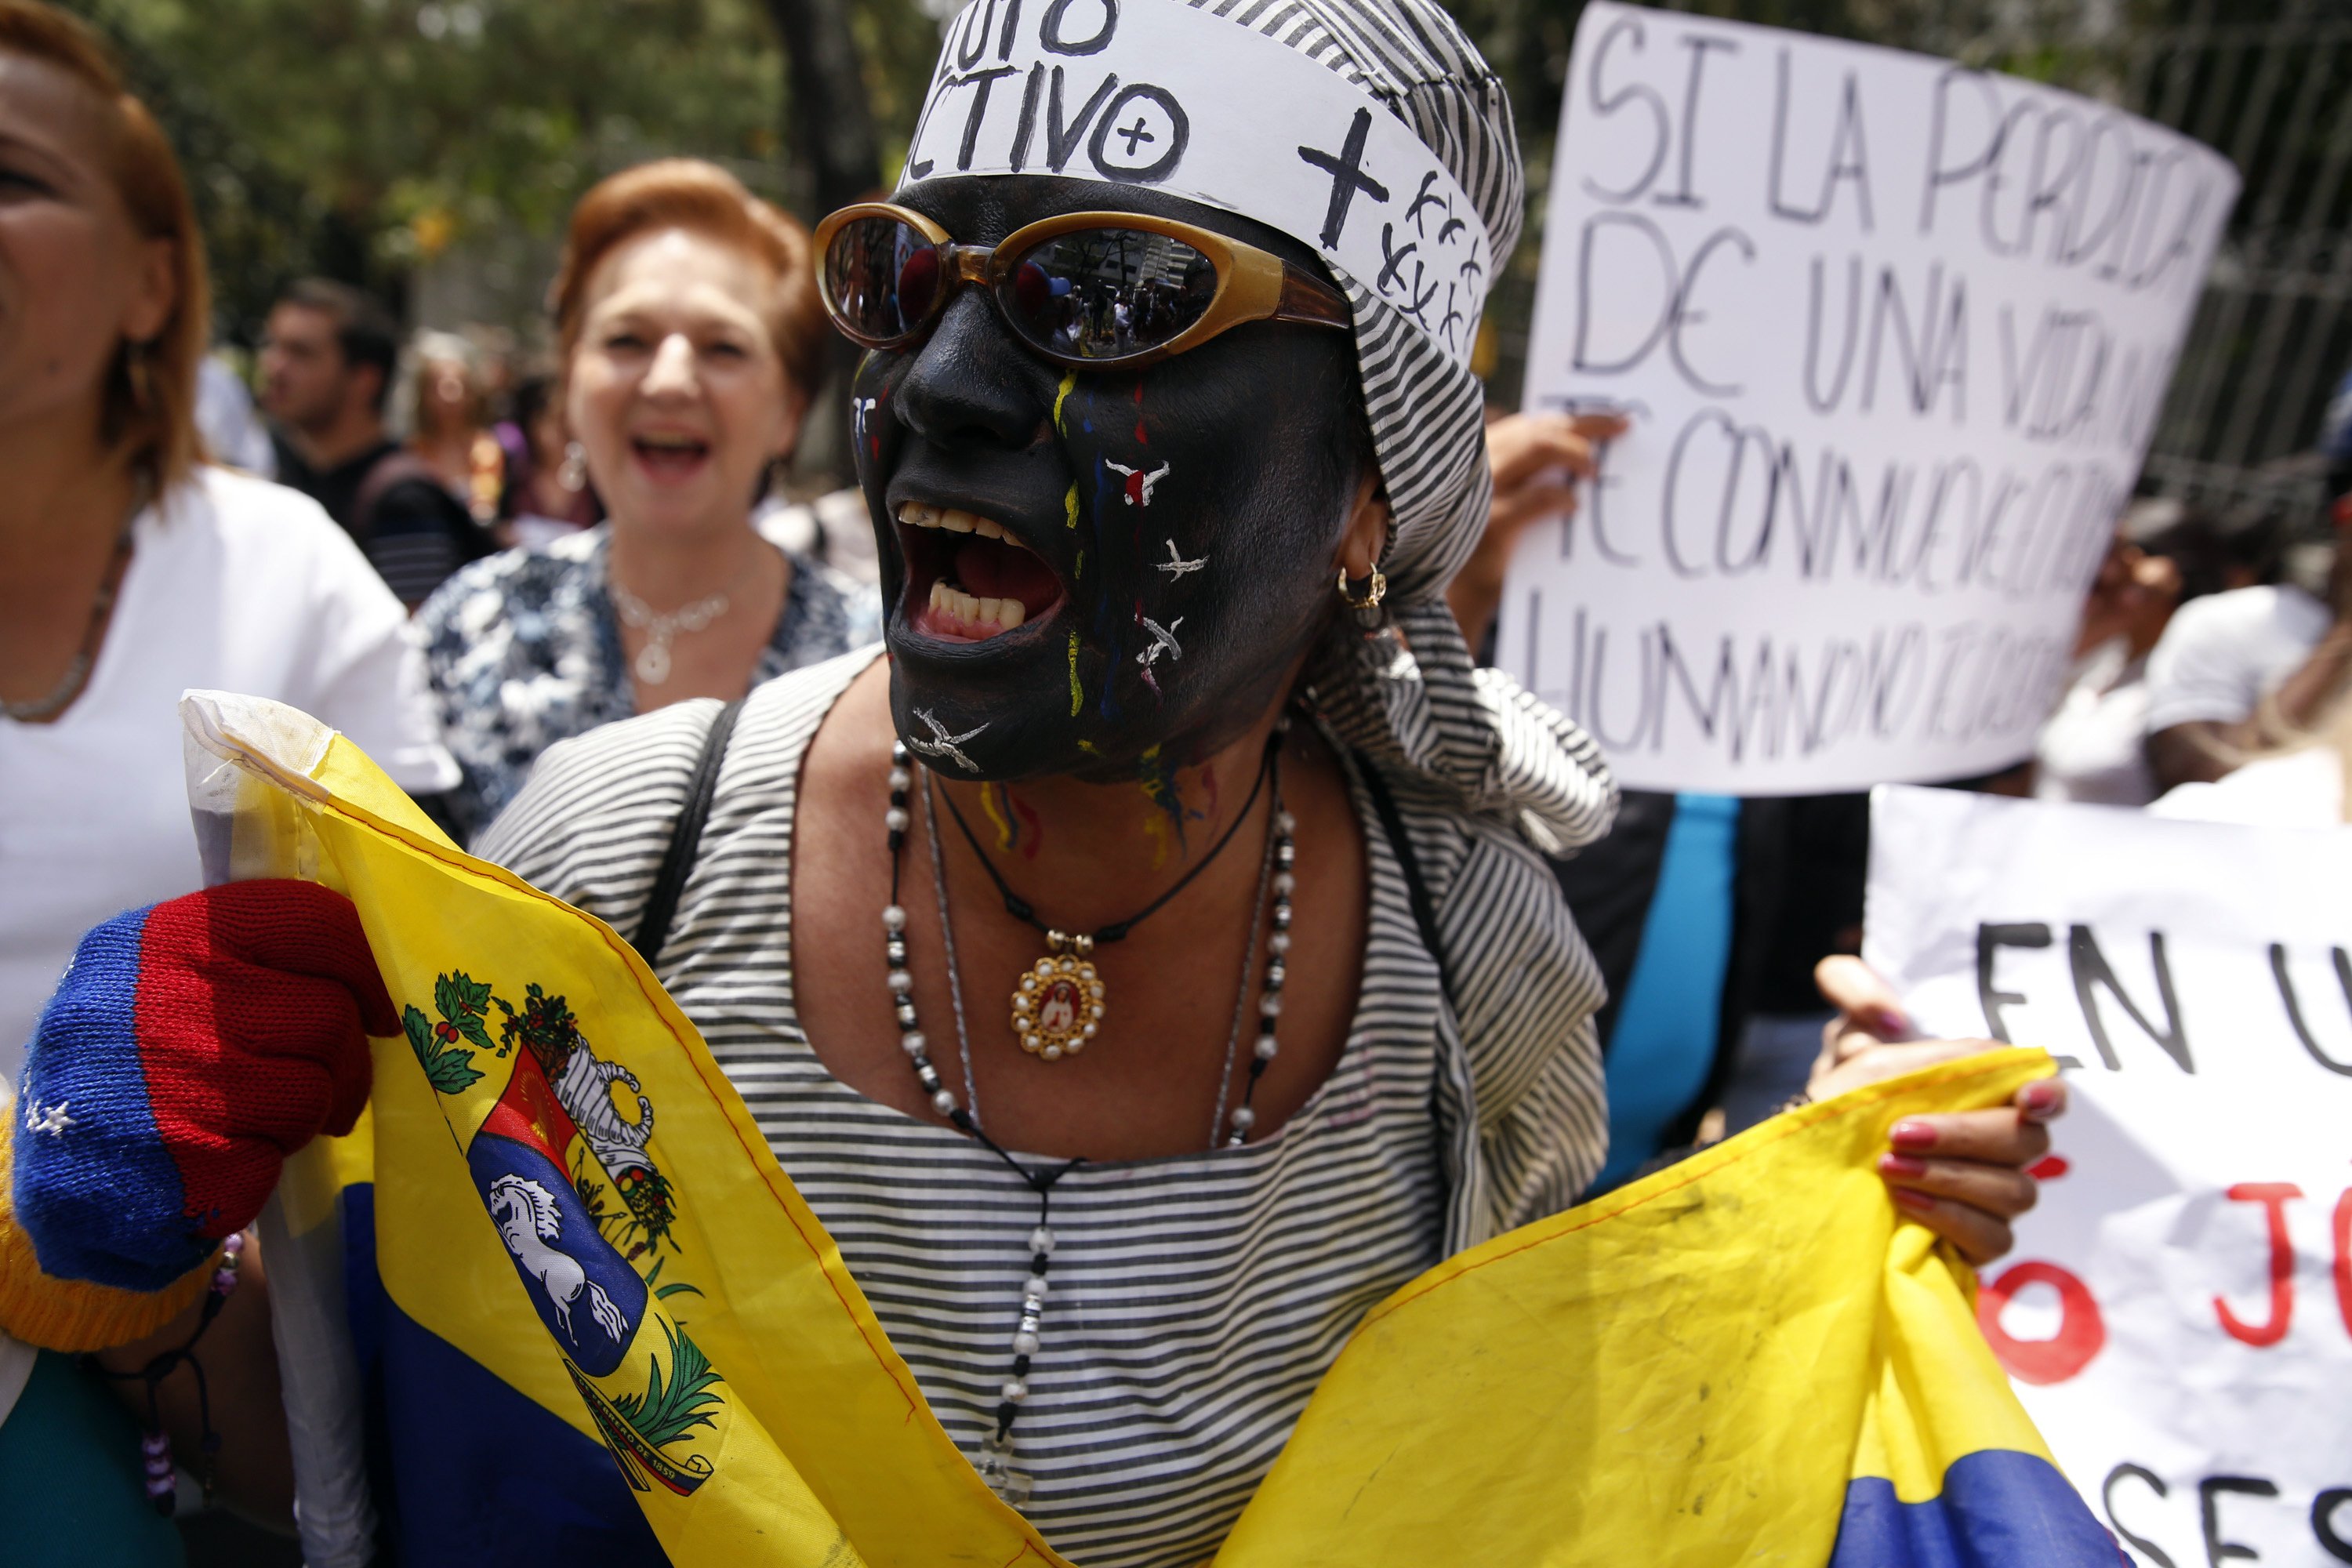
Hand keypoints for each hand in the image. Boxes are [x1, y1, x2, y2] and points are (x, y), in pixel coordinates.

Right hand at [14, 880, 391, 1291]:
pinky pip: (280, 1158)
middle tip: (325, 1082)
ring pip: (315, 1090)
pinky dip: (266, 1169)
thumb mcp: (161, 979)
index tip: (379, 1007)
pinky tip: (225, 1164)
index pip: (312, 921)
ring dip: (306, 1116)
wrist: (52, 1172)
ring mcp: (180, 1084)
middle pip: (329, 1016)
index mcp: (170, 937)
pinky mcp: (193, 1163)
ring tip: (263, 1123)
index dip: (365, 967)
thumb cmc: (124, 1063)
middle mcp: (172, 1000)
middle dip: (343, 1060)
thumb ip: (250, 959)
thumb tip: (368, 960)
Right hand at [1449, 409, 1629, 650]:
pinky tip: (1574, 505)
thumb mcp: (1505, 499)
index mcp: (1483, 453)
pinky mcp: (1492, 522)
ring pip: (1538, 447)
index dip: (1576, 416)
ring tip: (1596, 468)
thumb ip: (1530, 473)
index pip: (1535, 422)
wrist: (1457, 595)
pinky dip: (1562, 497)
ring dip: (1576, 452)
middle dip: (1587, 424)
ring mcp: (1482, 489)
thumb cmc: (1486, 543)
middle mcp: (1479, 462)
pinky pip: (1539, 497)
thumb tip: (1585, 452)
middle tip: (1622, 427)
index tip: (1614, 417)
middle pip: (1541, 427)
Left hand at [1811, 955, 2065, 1266]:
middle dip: (1964, 1135)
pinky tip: (1906, 1201)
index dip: (2047, 1095)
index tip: (2027, 1100)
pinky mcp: (1975, 1240)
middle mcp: (1999, 1144)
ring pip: (2014, 1192)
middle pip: (2027, 1142)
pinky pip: (1994, 1239)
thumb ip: (1854, 991)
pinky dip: (1951, 1218)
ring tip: (1889, 1167)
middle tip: (1901, 1133)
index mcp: (1985, 1093)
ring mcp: (1991, 1195)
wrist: (1809, 1165)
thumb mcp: (1839, 1036)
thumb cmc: (1843, 1096)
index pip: (2045, 1093)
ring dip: (1951, 1177)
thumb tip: (1891, 1016)